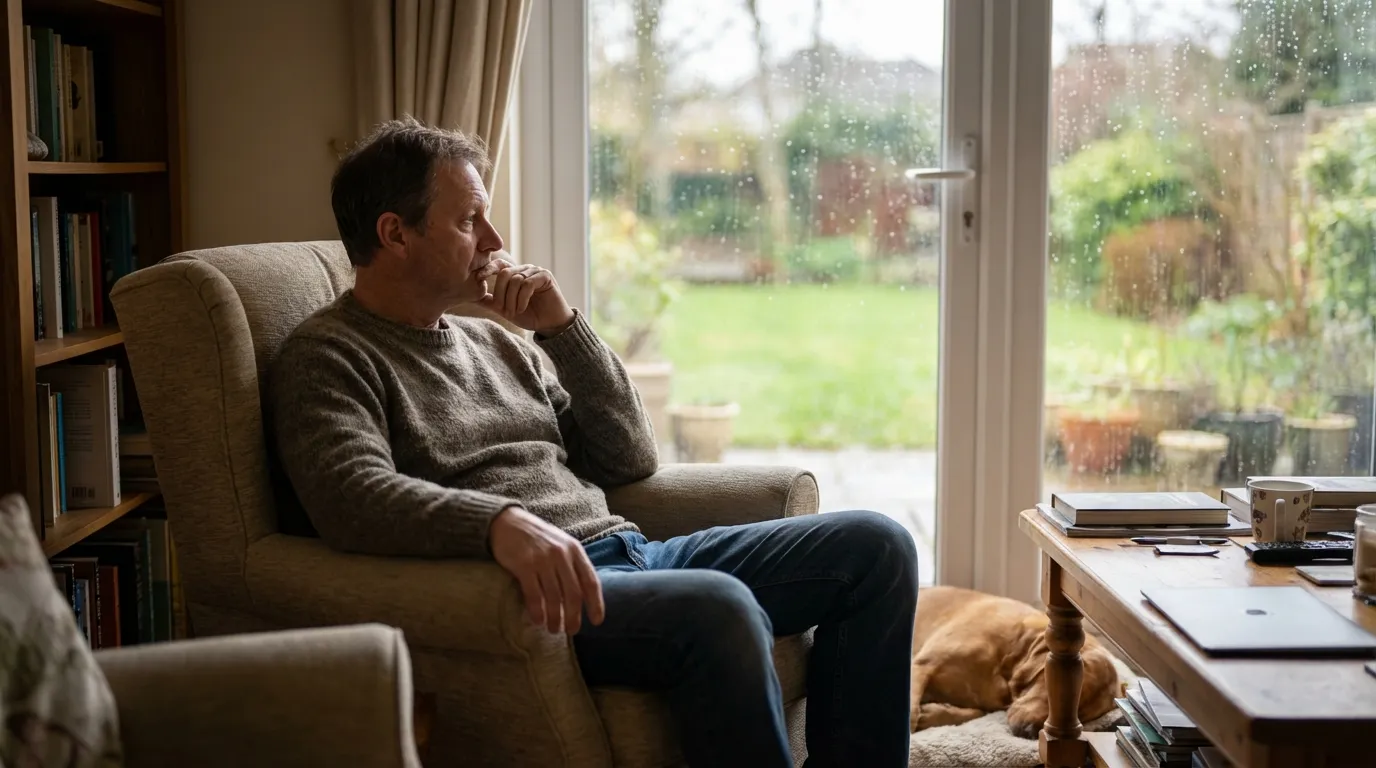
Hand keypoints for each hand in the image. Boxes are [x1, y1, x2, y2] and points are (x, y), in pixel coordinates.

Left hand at [479, 257, 575, 335]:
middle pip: (504, 273)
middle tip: (503, 310)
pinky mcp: (545, 276)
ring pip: (515, 280)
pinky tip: (522, 308)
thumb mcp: (505, 309)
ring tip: (514, 312)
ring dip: (512, 299)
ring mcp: (535, 271)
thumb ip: (490, 301)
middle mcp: (524, 270)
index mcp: (514, 274)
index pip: (498, 265)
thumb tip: (470, 296)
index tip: (478, 278)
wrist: (550, 325)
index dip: (488, 269)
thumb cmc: (530, 316)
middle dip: (500, 294)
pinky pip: (527, 284)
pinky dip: (522, 298)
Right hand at [488, 505, 604, 634]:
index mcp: (575, 550)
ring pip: (554, 597)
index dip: (596, 603)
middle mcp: (561, 555)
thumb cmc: (537, 537)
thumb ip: (572, 565)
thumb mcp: (561, 544)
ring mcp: (542, 560)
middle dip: (573, 616)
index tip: (597, 621)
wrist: (507, 522)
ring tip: (554, 629)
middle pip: (573, 593)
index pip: (591, 581)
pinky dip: (537, 611)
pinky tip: (538, 620)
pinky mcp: (523, 565)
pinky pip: (533, 595)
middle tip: (571, 631)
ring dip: (555, 618)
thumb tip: (583, 595)